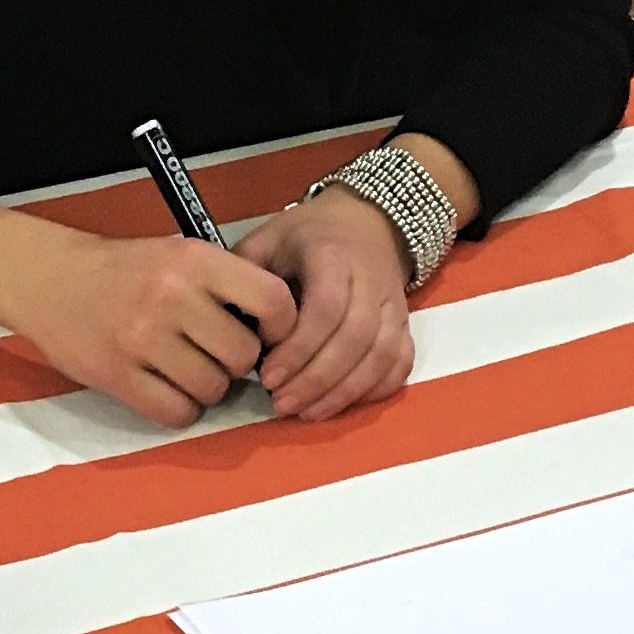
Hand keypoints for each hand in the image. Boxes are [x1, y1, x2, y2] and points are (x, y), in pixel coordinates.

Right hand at [1, 227, 298, 428]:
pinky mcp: (116, 375)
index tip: (266, 335)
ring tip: (185, 368)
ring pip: (212, 389)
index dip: (281, 327)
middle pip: (243, 356)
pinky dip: (178, 408)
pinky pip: (176, 413)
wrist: (48, 277)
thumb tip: (276, 335)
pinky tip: (165, 387)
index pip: (272, 300)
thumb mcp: (179, 254)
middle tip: (215, 354)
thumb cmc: (123, 269)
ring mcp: (142, 338)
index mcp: (194, 260)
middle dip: (237, 364)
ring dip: (207, 388)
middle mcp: (172, 296)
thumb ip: (225, 284)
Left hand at [234, 189, 413, 422]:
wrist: (365, 221)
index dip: (299, 349)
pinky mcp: (405, 324)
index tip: (268, 377)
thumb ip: (245, 275)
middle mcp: (371, 279)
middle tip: (281, 404)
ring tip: (306, 413)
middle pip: (356, 338)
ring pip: (382, 356)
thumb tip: (227, 323)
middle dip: (317, 380)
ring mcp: (394, 304)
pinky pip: (400, 363)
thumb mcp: (267, 239)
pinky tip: (342, 404)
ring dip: (344, 392)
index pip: (327, 308)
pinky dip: (375, 389)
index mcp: (333, 255)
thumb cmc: (307, 236)